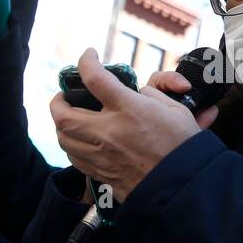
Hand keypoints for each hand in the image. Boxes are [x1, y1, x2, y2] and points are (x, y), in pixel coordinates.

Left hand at [50, 49, 214, 200]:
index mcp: (128, 110)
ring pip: (63, 137)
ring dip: (61, 124)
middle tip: (64, 95)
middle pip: (63, 113)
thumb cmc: (183, 147)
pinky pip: (74, 158)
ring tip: (69, 118)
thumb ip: (152, 94)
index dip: (86, 61)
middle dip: (58, 100)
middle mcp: (108, 132)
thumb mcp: (175, 109)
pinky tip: (80, 141)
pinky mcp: (101, 173)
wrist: (183, 187)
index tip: (89, 55)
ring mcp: (101, 155)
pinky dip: (71, 146)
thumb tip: (137, 92)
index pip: (94, 78)